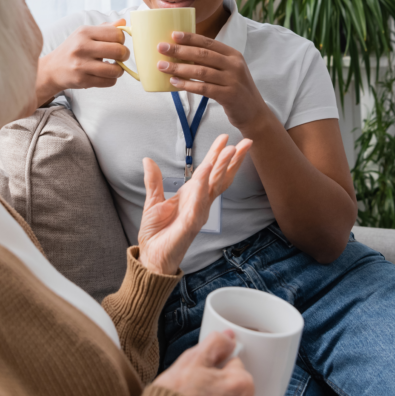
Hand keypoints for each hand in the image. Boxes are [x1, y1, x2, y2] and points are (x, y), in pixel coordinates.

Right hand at [36, 20, 129, 105]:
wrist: (53, 69)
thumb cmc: (73, 49)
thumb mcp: (85, 34)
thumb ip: (105, 28)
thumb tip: (124, 23)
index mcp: (84, 32)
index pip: (116, 33)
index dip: (122, 39)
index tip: (118, 43)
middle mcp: (82, 47)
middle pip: (118, 51)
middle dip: (124, 55)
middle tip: (120, 57)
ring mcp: (81, 65)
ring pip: (115, 70)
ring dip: (119, 70)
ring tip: (114, 67)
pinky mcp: (82, 80)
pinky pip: (109, 82)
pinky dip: (112, 79)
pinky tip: (105, 75)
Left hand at [138, 134, 251, 274]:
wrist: (151, 256)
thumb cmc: (156, 233)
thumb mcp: (153, 201)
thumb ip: (154, 181)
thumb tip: (148, 160)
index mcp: (193, 195)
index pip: (210, 172)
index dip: (218, 155)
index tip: (226, 139)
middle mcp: (200, 203)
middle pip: (220, 177)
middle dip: (233, 159)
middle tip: (246, 141)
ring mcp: (198, 213)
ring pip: (214, 186)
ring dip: (222, 167)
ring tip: (232, 150)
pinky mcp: (191, 224)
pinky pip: (198, 202)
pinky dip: (202, 187)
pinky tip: (207, 172)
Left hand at [156, 33, 270, 134]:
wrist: (254, 112)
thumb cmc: (236, 89)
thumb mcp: (230, 70)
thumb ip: (213, 61)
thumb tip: (183, 53)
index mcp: (233, 54)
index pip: (208, 42)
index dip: (190, 37)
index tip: (173, 34)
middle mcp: (234, 65)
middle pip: (202, 54)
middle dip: (180, 50)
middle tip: (161, 48)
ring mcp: (232, 80)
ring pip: (201, 71)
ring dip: (179, 68)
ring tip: (162, 66)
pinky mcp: (228, 95)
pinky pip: (203, 88)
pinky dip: (187, 85)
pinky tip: (175, 82)